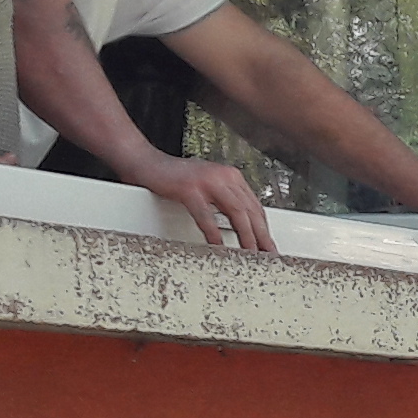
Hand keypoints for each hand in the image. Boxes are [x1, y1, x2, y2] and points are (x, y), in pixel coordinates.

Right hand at [132, 155, 276, 250]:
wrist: (147, 163)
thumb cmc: (176, 178)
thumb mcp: (208, 186)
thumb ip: (225, 201)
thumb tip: (243, 226)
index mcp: (232, 177)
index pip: (255, 206)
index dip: (264, 228)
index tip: (269, 246)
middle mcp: (224, 176)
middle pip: (251, 210)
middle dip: (262, 235)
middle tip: (267, 255)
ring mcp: (207, 181)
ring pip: (236, 212)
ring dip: (246, 236)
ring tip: (250, 254)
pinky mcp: (189, 188)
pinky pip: (206, 215)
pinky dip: (214, 232)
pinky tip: (218, 246)